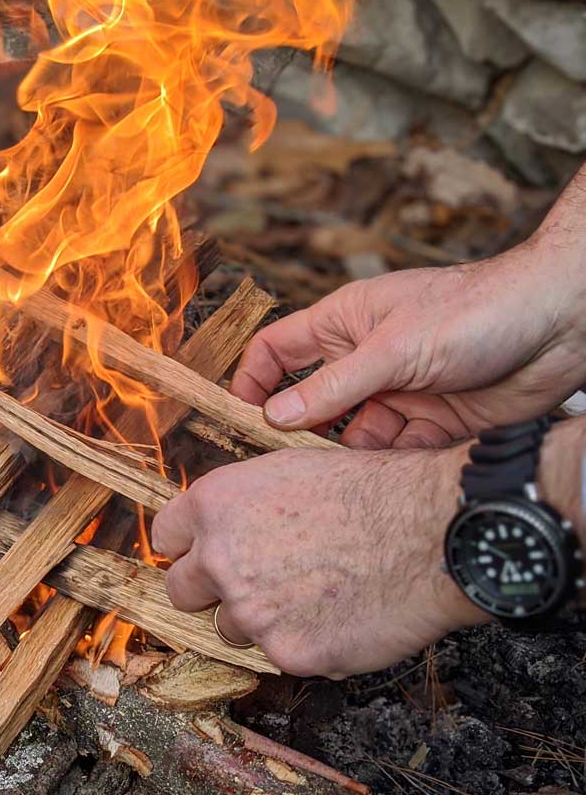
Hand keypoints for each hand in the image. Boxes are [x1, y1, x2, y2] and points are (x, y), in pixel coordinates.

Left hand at [152, 445, 488, 677]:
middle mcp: (220, 559)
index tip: (202, 554)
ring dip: (261, 620)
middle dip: (208, 590)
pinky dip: (308, 643)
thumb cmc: (370, 491)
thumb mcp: (287, 470)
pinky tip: (343, 616)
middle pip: (181, 590)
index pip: (166, 537)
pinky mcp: (288, 652)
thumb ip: (240, 505)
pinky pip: (283, 655)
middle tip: (251, 584)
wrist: (429, 531)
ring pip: (232, 629)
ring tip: (313, 595)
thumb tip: (222, 526)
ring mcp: (252, 611)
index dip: (188, 547)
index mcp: (214, 506)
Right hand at [231, 194, 585, 448]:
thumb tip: (276, 417)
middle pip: (311, 401)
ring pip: (351, 434)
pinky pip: (393, 452)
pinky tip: (374, 485)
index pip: (278, 350)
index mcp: (345, 324)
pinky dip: (382, 469)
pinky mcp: (432, 421)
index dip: (254, 381)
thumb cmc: (476, 310)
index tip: (239, 418)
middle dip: (296, 432)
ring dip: (341, 457)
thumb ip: (334, 387)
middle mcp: (366, 359)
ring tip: (328, 483)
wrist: (559, 325)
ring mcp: (398, 391)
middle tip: (277, 468)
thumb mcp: (393, 348)